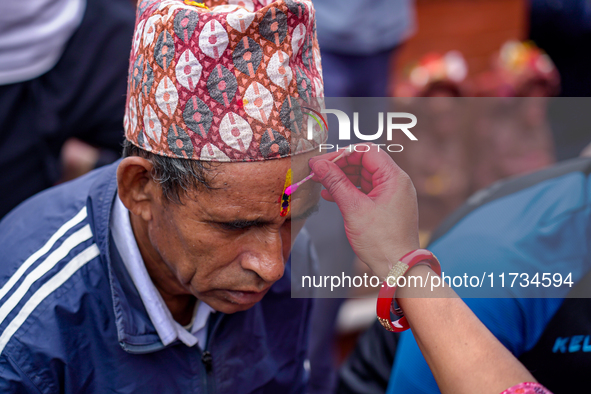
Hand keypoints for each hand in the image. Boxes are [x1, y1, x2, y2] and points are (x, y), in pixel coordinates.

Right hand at [309, 146, 419, 277]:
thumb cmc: (382, 241)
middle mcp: (396, 182)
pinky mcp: (386, 206)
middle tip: (318, 171)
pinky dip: (349, 191)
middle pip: (364, 163)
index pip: (367, 152)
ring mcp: (392, 195)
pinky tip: (331, 196)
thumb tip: (319, 165)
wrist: (398, 267)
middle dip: (340, 166)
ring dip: (342, 179)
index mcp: (394, 178)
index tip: (323, 161)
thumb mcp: (353, 208)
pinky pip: (365, 191)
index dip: (342, 153)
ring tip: (321, 184)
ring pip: (363, 177)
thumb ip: (336, 183)